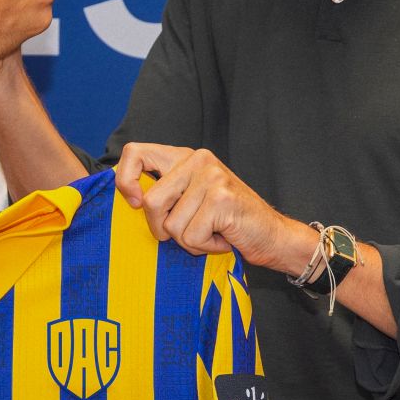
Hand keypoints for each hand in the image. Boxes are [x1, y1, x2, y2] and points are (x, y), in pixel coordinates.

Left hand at [113, 143, 310, 270]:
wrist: (274, 236)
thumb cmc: (228, 224)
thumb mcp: (191, 200)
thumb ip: (164, 193)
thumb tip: (127, 199)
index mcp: (184, 157)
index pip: (135, 153)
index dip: (125, 181)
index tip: (134, 204)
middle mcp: (198, 160)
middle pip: (150, 202)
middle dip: (163, 229)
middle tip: (189, 232)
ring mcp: (211, 177)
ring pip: (170, 225)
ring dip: (189, 241)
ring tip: (212, 232)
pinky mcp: (221, 199)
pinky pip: (190, 237)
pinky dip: (205, 247)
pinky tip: (224, 237)